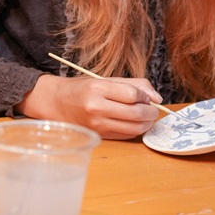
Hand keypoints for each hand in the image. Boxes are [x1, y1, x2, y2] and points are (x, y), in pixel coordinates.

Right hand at [21, 74, 161, 139]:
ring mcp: (97, 124)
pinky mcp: (99, 135)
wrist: (56, 103)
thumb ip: (133, 85)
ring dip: (147, 123)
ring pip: (135, 127)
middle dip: (152, 112)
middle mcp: (96, 107)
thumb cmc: (82, 89)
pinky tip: (135, 123)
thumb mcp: (104, 79)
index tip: (146, 96)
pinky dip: (136, 130)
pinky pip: (126, 135)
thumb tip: (157, 98)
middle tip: (153, 109)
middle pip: (137, 113)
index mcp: (97, 88)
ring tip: (146, 116)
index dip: (145, 96)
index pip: (133, 95)